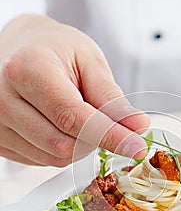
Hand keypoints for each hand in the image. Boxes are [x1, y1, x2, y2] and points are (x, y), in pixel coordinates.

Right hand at [0, 14, 149, 165]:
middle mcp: (4, 98)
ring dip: (78, 145)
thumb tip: (137, 127)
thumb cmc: (54, 50)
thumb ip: (111, 97)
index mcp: (27, 69)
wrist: (21, 49)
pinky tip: (58, 124)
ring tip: (75, 113)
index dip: (109, 136)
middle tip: (101, 118)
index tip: (135, 147)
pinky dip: (61, 148)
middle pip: (62, 144)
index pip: (73, 118)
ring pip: (54, 157)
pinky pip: (41, 160)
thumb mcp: (89, 61)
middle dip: (93, 139)